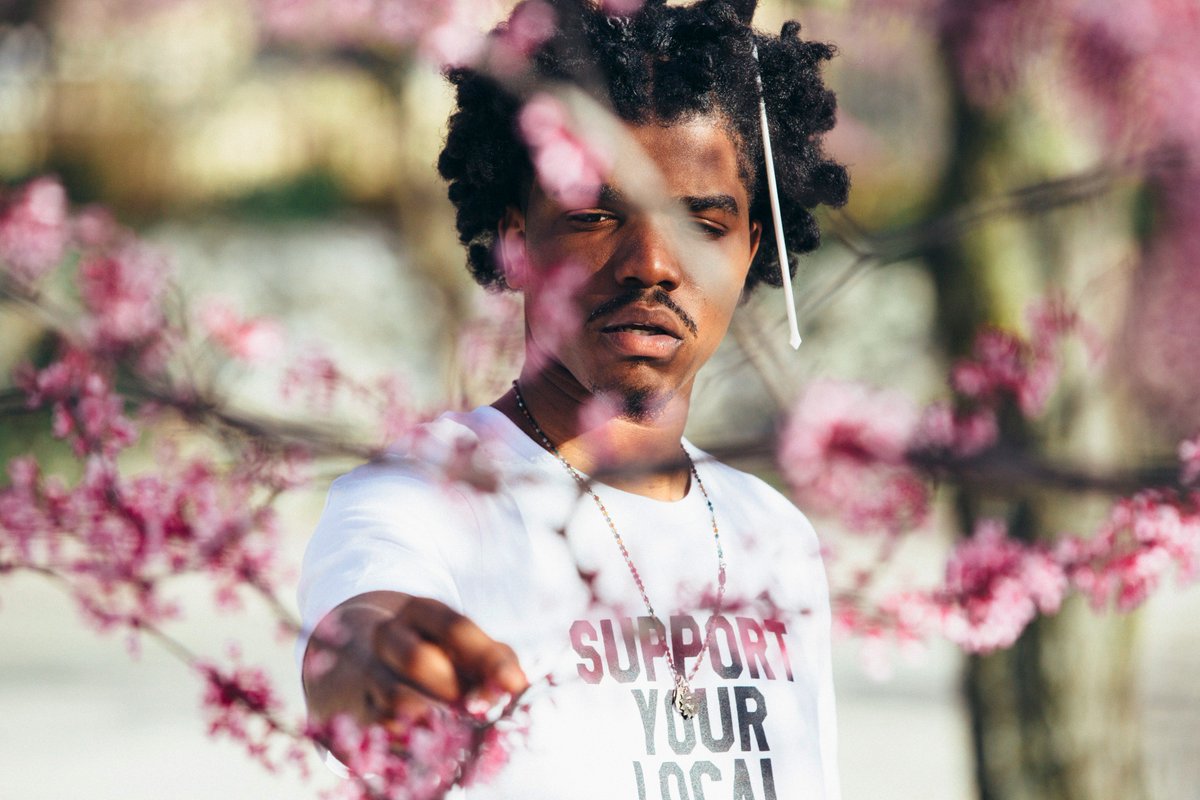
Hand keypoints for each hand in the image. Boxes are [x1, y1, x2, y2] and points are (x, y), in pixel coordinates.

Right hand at [303, 591, 529, 727]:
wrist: (355, 663)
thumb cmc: (432, 655)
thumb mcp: (462, 645)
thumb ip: (494, 660)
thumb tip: (515, 686)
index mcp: (419, 612)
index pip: (455, 628)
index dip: (487, 658)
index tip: (513, 686)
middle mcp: (385, 636)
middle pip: (419, 659)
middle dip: (455, 691)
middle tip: (480, 714)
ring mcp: (361, 674)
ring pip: (397, 701)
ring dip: (435, 724)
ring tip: (459, 740)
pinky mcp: (344, 714)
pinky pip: (379, 735)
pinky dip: (409, 748)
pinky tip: (431, 755)